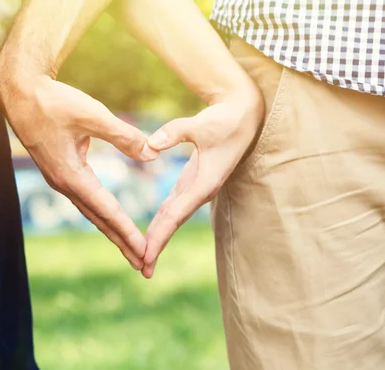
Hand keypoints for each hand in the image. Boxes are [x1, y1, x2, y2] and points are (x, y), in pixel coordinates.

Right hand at [0, 71, 158, 269]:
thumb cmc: (54, 102)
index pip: (107, 210)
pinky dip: (101, 213)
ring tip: (129, 248)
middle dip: (121, 242)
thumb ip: (124, 135)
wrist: (20, 93)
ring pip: (91, 211)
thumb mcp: (93, 115)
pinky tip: (109, 216)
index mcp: (71, 175)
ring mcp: (60, 179)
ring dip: (111, 230)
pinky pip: (85, 199)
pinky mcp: (60, 171)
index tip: (144, 250)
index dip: (127, 231)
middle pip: (98, 220)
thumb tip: (152, 153)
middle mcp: (64, 184)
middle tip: (142, 265)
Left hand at [141, 90, 263, 277]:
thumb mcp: (201, 124)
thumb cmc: (225, 120)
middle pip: (173, 222)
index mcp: (204, 182)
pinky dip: (161, 221)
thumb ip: (175, 132)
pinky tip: (151, 233)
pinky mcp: (192, 181)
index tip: (146, 255)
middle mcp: (201, 190)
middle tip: (141, 269)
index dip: (159, 236)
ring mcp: (197, 188)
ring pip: (172, 216)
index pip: (175, 214)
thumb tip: (149, 145)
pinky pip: (173, 206)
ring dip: (158, 237)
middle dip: (157, 246)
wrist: (244, 116)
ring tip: (143, 260)